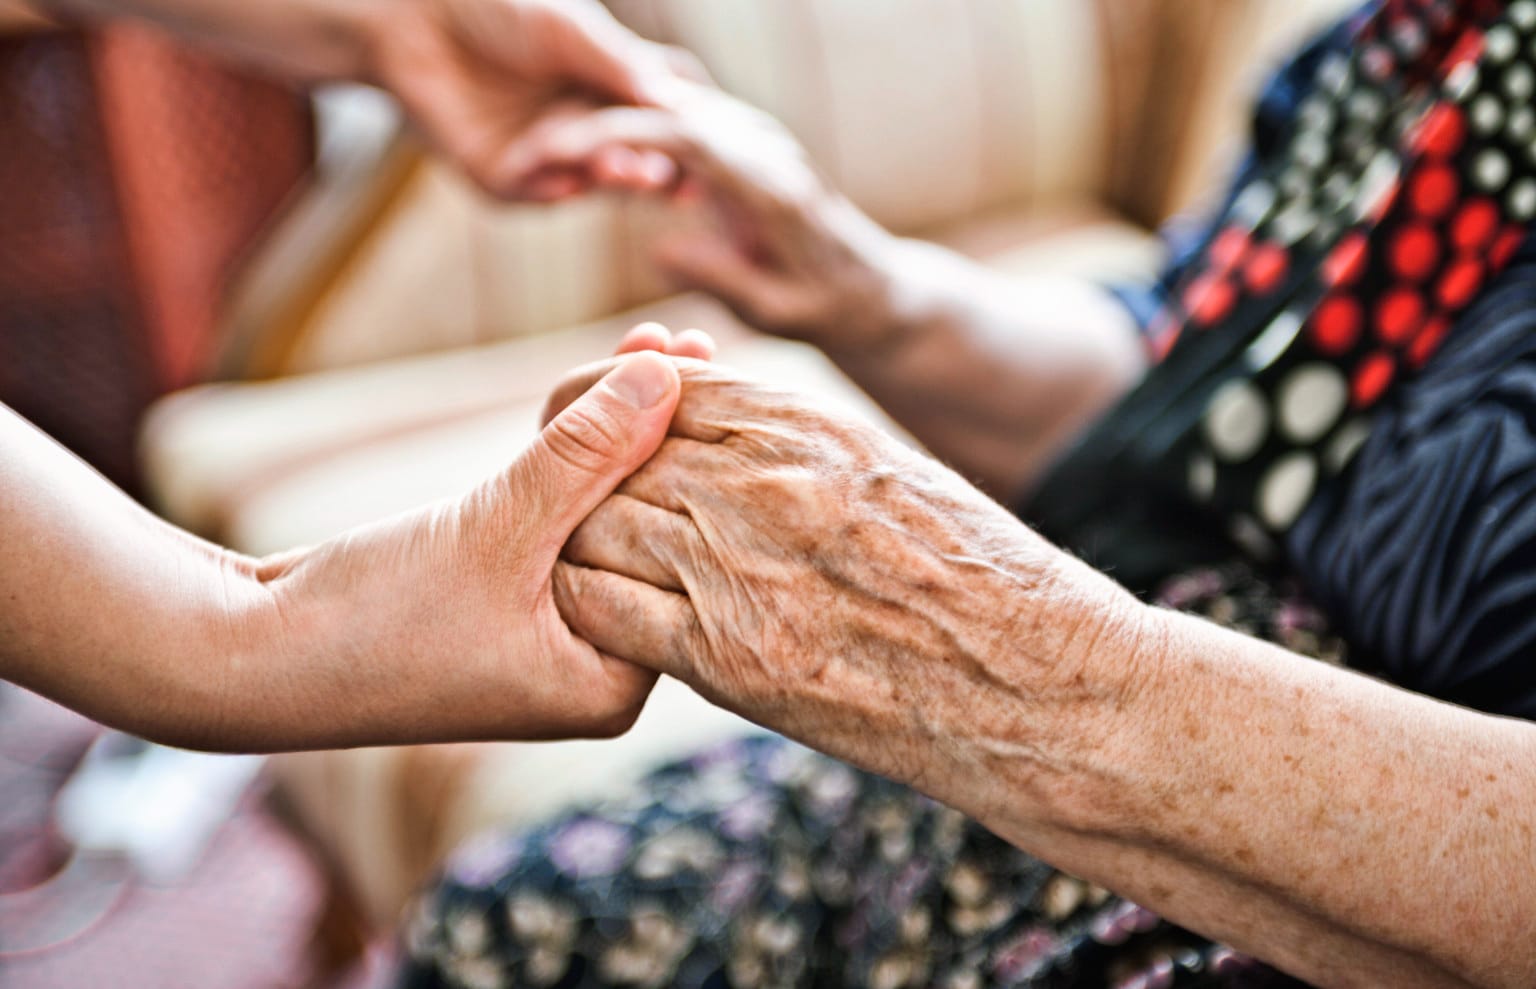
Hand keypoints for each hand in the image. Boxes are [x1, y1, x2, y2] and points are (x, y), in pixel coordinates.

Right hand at [243, 352, 685, 748]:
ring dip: (617, 432)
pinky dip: (571, 459)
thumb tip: (669, 373)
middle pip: (649, 532)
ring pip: (601, 516)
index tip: (719, 373)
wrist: (251, 656)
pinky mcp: (506, 601)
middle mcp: (592, 668)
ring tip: (658, 341)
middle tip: (694, 342)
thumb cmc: (375, 618)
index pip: (682, 559)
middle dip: (662, 435)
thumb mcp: (498, 527)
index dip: (695, 460)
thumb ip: (587, 454)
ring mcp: (549, 635)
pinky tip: (601, 389)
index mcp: (611, 685)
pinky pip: (556, 518)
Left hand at [365, 0, 702, 199]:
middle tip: (671, 176)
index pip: (661, 121)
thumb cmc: (498, 6)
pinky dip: (548, 187)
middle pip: (633, 160)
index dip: (686, 137)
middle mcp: (584, 127)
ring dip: (609, 180)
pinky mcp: (502, 179)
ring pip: (589, 182)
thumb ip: (622, 66)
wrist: (414, 15)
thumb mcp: (571, 29)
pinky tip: (562, 178)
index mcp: (609, 88)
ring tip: (624, 170)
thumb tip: (681, 102)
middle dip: (654, 169)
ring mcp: (545, 157)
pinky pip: (534, 194)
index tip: (712, 146)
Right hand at [498, 85, 903, 345]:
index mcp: (772, 186)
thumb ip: (724, 277)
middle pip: (669, 108)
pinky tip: (591, 154)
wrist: (870, 288)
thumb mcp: (777, 312)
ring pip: (672, 107)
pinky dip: (634, 133)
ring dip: (611, 122)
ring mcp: (759, 140)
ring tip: (548, 151)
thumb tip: (658, 248)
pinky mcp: (746, 145)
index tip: (561, 150)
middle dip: (598, 121)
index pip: (687, 136)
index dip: (620, 135)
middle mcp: (767, 149)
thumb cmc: (824, 309)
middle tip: (533, 148)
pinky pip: (682, 123)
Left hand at [546, 360, 1147, 803]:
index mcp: (807, 424)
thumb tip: (718, 423)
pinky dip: (591, 612)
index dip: (611, 403)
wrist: (1036, 683)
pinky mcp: (728, 659)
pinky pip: (607, 615)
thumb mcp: (889, 470)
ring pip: (597, 530)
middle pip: (615, 456)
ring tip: (596, 564)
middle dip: (586, 477)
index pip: (663, 387)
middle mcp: (761, 482)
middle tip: (576, 505)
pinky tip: (612, 622)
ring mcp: (739, 569)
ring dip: (585, 545)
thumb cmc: (979, 577)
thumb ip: (795, 442)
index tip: (595, 428)